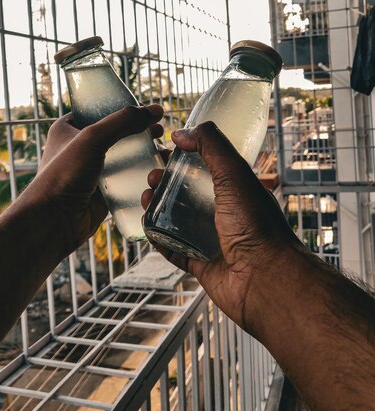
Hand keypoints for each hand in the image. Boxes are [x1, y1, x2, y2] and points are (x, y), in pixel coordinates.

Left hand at [23, 104, 163, 254]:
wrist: (53, 221)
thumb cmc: (64, 175)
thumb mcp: (93, 139)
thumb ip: (123, 122)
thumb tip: (156, 110)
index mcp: (68, 128)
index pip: (99, 110)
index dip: (124, 109)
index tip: (147, 111)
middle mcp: (79, 148)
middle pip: (116, 134)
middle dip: (140, 132)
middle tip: (160, 132)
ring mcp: (91, 171)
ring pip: (123, 157)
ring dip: (144, 154)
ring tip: (163, 153)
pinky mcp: (101, 192)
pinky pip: (125, 179)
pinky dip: (140, 175)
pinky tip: (156, 173)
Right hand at [141, 121, 304, 333]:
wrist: (264, 278)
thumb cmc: (255, 225)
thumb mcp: (234, 173)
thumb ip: (210, 146)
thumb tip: (180, 132)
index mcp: (235, 189)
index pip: (204, 166)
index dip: (182, 157)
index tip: (163, 151)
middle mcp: (224, 212)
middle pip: (185, 192)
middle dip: (165, 181)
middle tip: (151, 177)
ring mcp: (211, 239)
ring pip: (176, 219)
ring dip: (157, 207)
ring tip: (146, 198)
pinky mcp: (200, 264)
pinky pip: (173, 249)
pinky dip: (158, 239)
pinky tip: (148, 227)